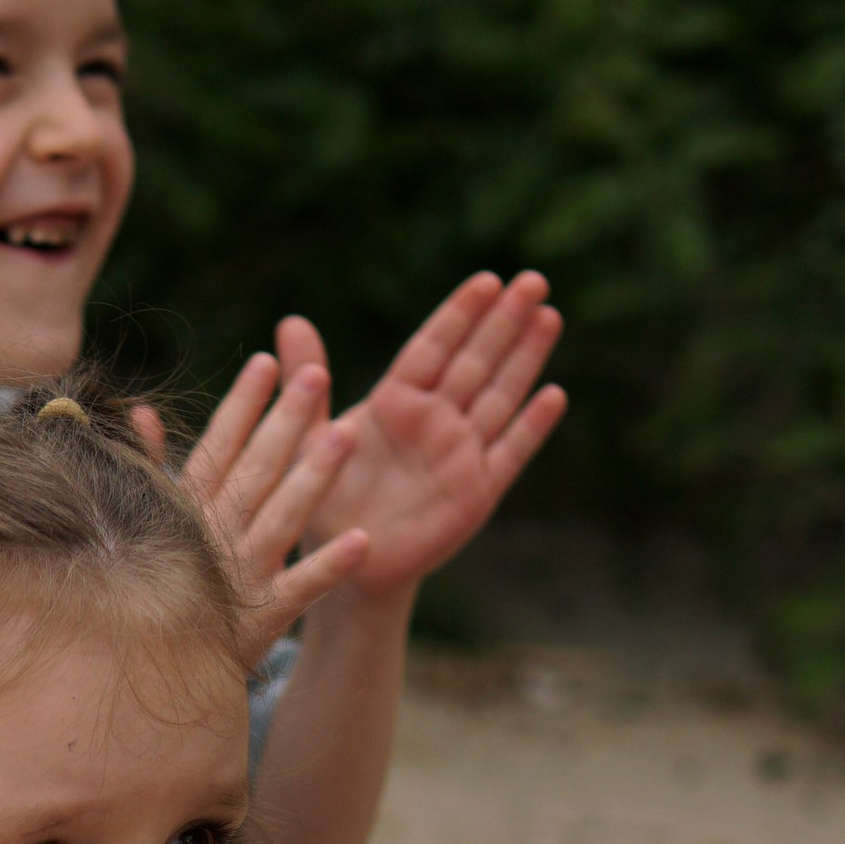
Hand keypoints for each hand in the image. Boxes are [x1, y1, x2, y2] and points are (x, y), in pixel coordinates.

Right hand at [132, 355, 368, 669]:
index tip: (267, 363)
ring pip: (282, 517)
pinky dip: (328, 567)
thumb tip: (145, 412)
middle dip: (287, 421)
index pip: (218, 447)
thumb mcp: (146, 524)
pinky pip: (300, 589)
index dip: (242, 405)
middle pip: (257, 470)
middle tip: (318, 376)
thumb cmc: (150, 590)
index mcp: (187, 511)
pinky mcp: (260, 618)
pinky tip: (362, 541)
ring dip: (314, 478)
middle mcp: (213, 535)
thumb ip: (147, 466)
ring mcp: (238, 575)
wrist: (148, 674)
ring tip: (348, 435)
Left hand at [300, 271, 565, 599]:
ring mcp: (459, 454)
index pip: (433, 347)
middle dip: (504, 322)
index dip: (459, 315)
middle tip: (534, 280)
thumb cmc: (324, 498)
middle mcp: (433, 420)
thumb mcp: (307, 437)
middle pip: (474, 362)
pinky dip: (530, 428)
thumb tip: (290, 320)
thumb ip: (306, 380)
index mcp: (396, 401)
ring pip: (498, 397)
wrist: (344, 564)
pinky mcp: (476, 492)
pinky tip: (553, 396)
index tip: (487, 280)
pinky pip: (507, 455)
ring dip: (525, 360)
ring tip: (549, 316)